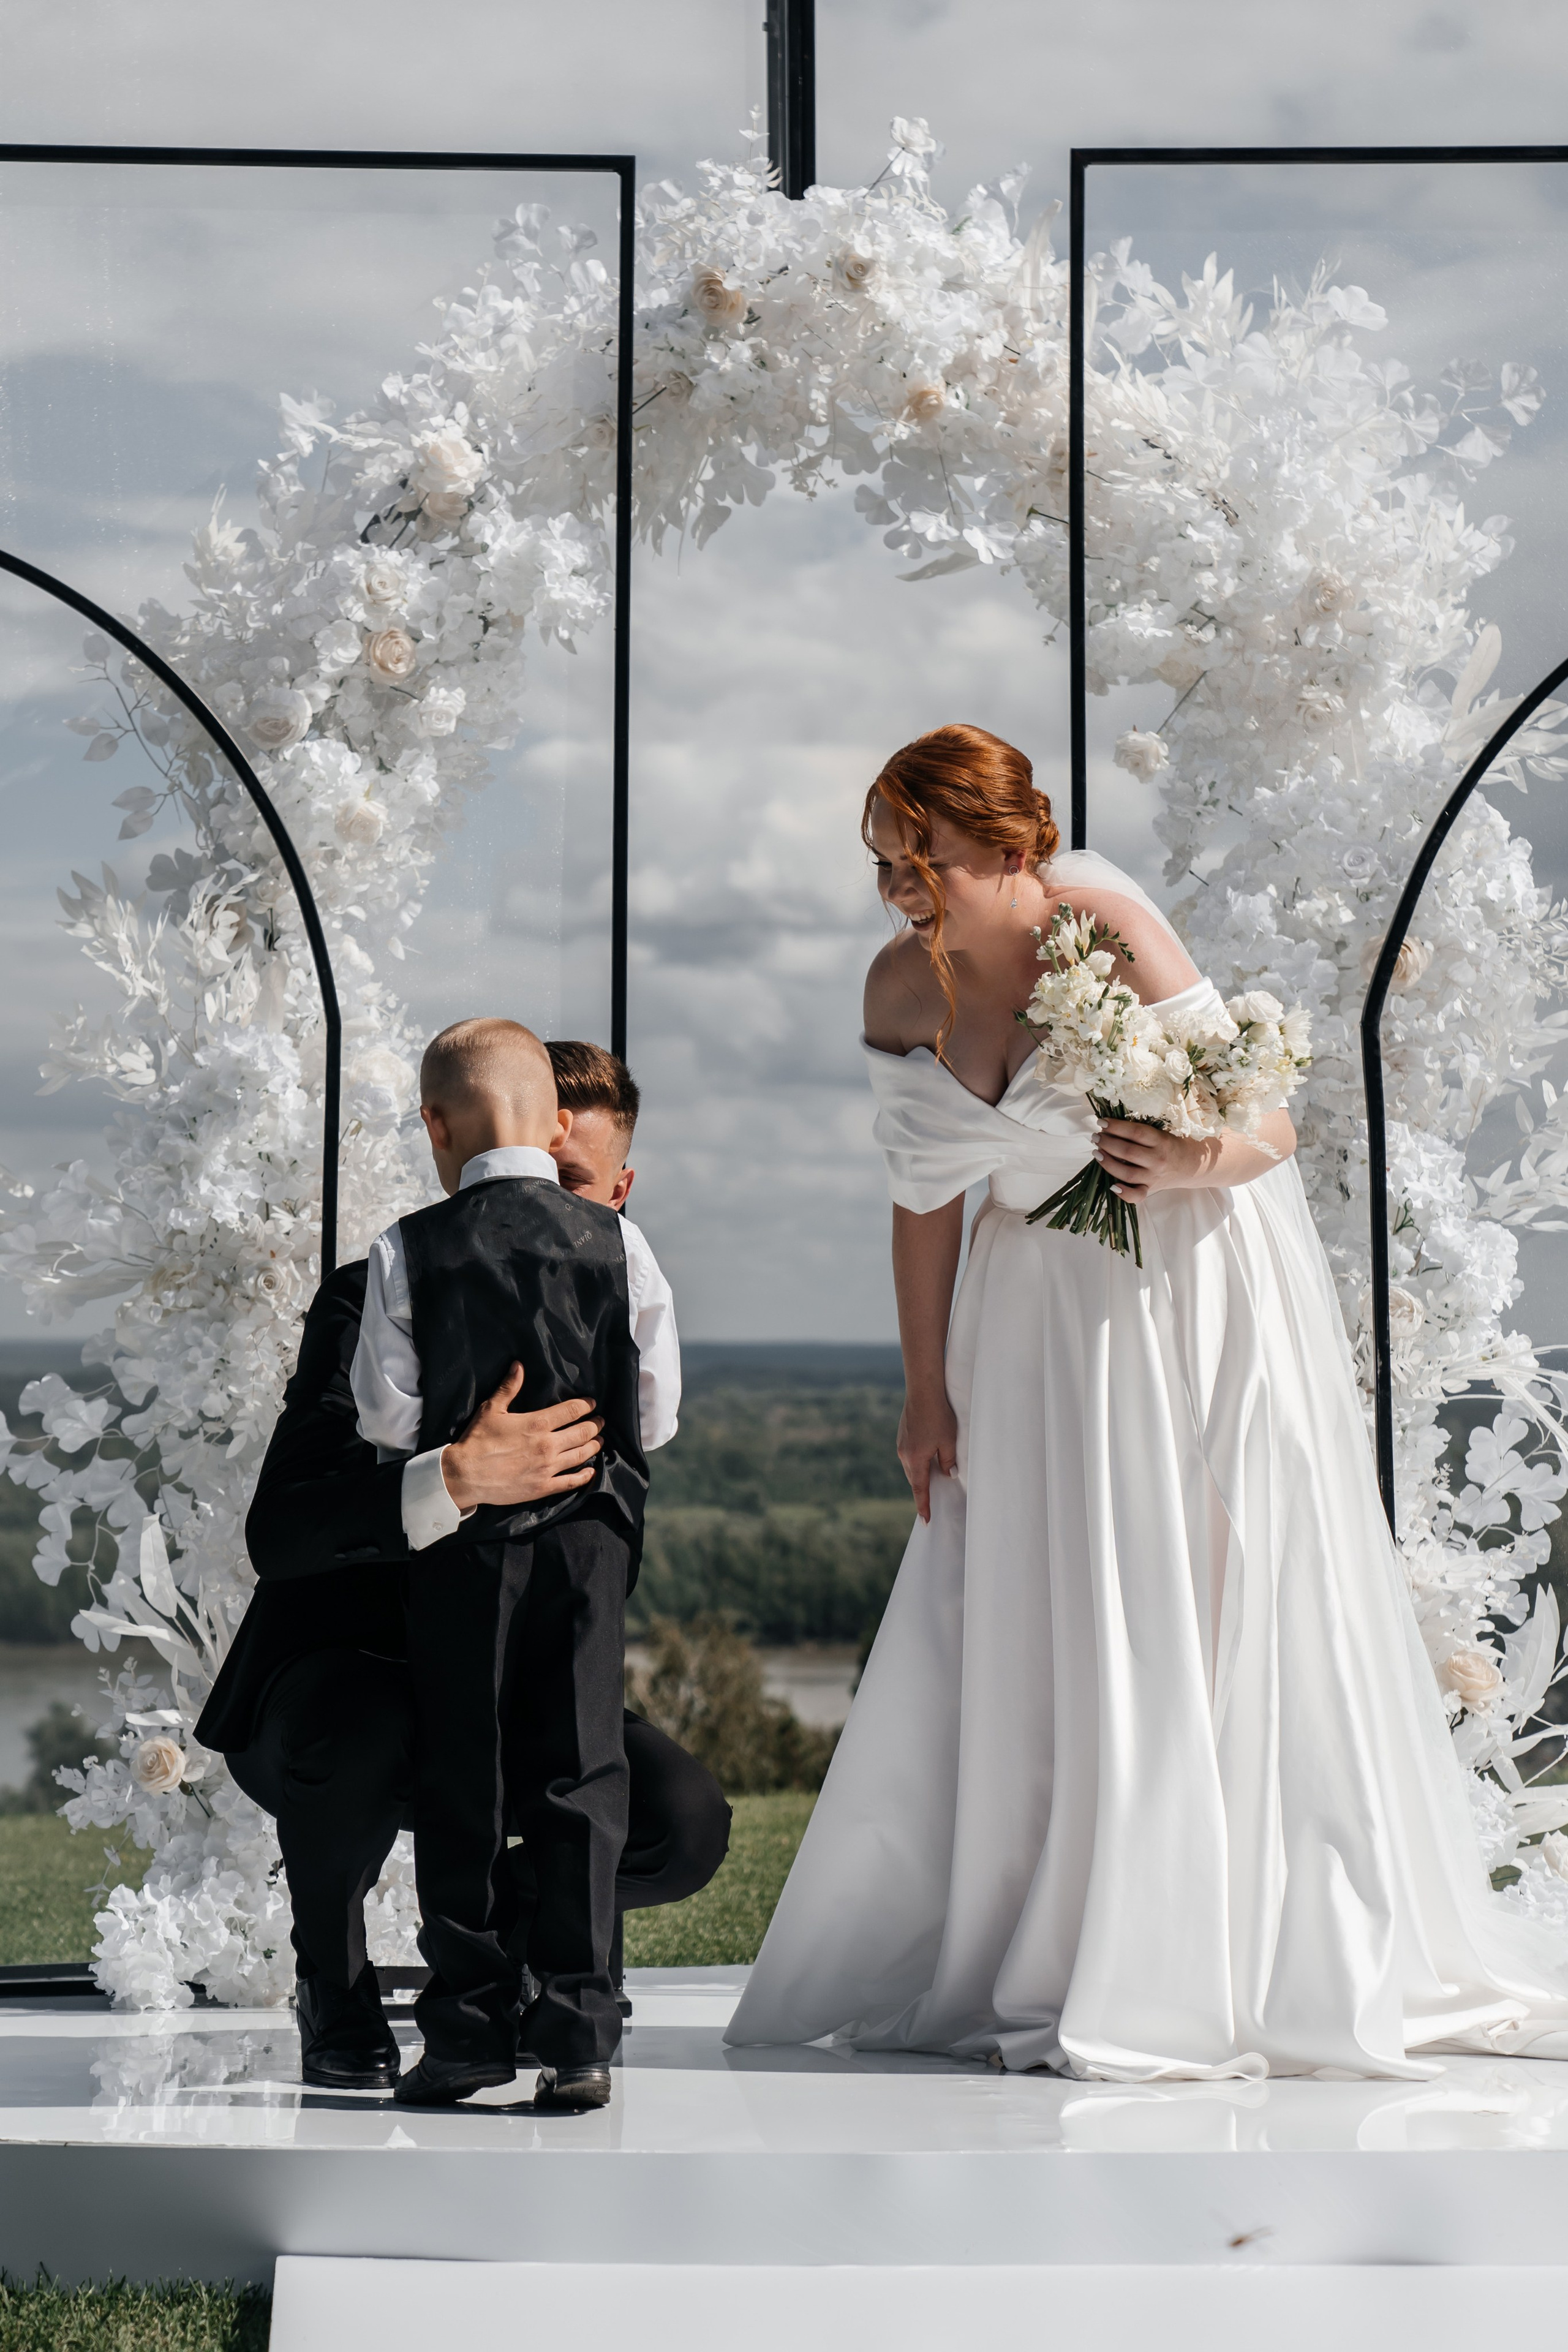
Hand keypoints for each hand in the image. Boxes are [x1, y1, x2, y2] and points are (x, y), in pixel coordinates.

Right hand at [439, 1364, 603, 1510]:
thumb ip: (508, 1387)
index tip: (592, 1403)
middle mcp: (548, 1445)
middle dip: (595, 1425)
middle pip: (582, 1432)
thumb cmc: (478, 1440)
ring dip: (593, 1447)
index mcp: (537, 1423)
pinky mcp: (543, 1487)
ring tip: (600, 1441)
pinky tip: (591, 1472)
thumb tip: (519, 1365)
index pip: (571, 1410)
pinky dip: (584, 1476)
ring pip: (580, 1455)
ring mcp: (547, 1468)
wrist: (466, 1475)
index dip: (585, 1405)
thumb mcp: (491, 1409)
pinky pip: (570, 1482)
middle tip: (601, 1422)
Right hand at [898, 1390, 957, 1523]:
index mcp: (916, 1459)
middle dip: (921, 1492)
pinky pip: (909, 1456)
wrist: (923, 1391)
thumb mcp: (949, 1441)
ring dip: (920, 1475)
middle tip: (929, 1506)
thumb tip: (948, 1475)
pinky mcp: (902, 1435)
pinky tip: (926, 1458)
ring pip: (912, 1467)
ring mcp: (901, 1444)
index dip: (923, 1506)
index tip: (925, 1521)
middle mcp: (904, 1454)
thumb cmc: (939, 1416)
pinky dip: (918, 1463)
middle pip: (914, 1480)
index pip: (920, 1490)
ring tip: (930, 1482)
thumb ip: (948, 1461)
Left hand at [1092, 1119, 1208, 1204]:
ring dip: (1107, 1162)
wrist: (1193, 1165)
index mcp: (1162, 1141)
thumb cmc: (1173, 1144)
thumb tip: (1112, 1125)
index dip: (1116, 1126)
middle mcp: (1157, 1160)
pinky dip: (1123, 1192)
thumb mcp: (1163, 1132)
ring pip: (1126, 1172)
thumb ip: (1142, 1130)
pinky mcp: (1150, 1189)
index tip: (1102, 1122)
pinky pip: (1136, 1195)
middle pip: (1127, 1152)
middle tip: (1096, 1136)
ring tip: (1097, 1151)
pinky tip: (1111, 1185)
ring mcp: (1153, 1177)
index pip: (1135, 1133)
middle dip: (1107, 1142)